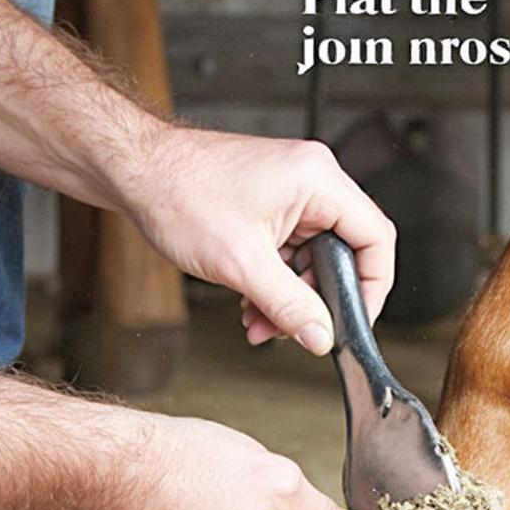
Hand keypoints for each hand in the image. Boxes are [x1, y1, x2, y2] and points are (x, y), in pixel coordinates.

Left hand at [129, 128, 396, 355]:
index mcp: (318, 180)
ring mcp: (290, 192)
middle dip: (316, 300)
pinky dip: (274, 283)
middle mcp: (311, 181)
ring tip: (260, 323)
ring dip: (290, 297)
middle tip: (294, 329)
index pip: (376, 238)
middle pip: (343, 253)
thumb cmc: (178, 193)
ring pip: (312, 259)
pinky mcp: (269, 205)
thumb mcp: (241, 264)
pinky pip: (288, 253)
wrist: (133, 172)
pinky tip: (251, 305)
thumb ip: (289, 306)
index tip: (355, 320)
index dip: (373, 286)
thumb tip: (321, 337)